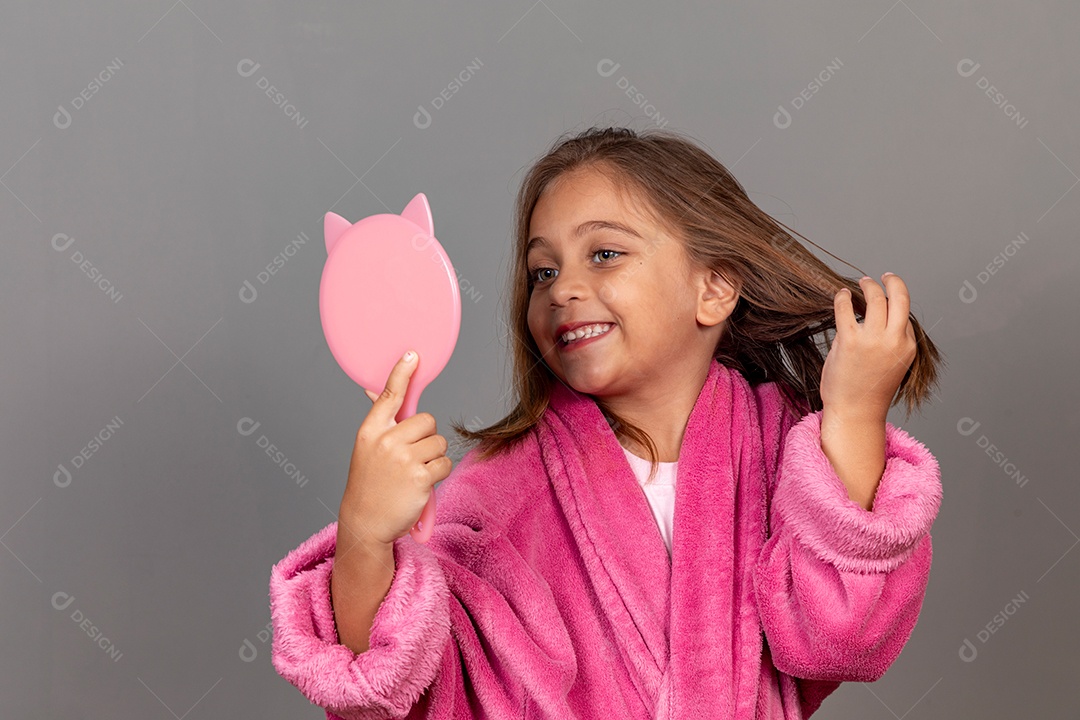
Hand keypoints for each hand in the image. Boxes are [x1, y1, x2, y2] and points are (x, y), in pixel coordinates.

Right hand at [339, 351, 452, 546]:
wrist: (365, 523)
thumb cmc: (369, 484)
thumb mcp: (367, 450)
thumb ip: (381, 424)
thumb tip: (375, 391)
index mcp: (370, 431)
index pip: (389, 395)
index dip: (402, 372)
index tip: (413, 354)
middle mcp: (385, 441)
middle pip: (427, 421)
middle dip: (426, 438)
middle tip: (411, 457)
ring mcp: (403, 458)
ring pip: (439, 443)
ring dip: (433, 458)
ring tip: (413, 473)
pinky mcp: (420, 476)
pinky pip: (444, 463)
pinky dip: (438, 474)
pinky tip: (421, 485)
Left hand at [820, 272, 917, 419]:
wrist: (855, 412)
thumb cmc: (868, 391)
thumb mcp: (892, 364)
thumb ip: (889, 342)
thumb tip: (875, 318)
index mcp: (908, 346)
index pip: (904, 315)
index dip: (894, 306)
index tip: (885, 298)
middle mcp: (894, 340)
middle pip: (900, 297)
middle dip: (892, 282)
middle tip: (883, 276)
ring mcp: (872, 340)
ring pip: (876, 297)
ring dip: (868, 285)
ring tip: (862, 282)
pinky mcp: (850, 341)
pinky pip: (846, 308)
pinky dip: (842, 297)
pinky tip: (840, 294)